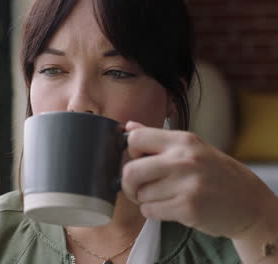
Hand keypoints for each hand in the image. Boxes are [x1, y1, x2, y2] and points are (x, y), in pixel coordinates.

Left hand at [121, 121, 275, 238]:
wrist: (248, 202)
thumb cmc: (214, 173)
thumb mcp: (191, 147)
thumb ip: (157, 138)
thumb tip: (128, 126)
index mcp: (182, 140)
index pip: (135, 138)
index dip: (130, 152)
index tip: (137, 161)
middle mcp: (183, 159)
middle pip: (130, 171)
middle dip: (128, 183)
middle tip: (136, 188)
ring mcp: (187, 184)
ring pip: (140, 194)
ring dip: (144, 200)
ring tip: (162, 197)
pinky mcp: (188, 208)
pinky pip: (150, 211)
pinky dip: (153, 212)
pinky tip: (168, 207)